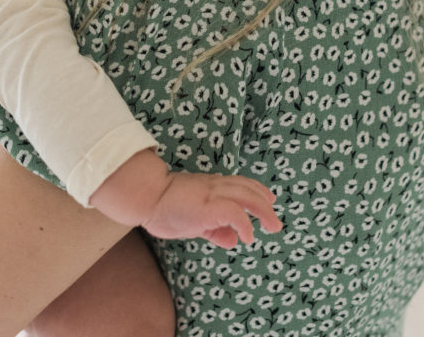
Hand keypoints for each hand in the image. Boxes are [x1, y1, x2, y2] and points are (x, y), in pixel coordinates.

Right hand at [141, 170, 281, 248]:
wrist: (147, 196)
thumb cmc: (165, 207)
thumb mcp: (195, 222)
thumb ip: (214, 229)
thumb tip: (233, 239)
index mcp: (210, 186)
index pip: (239, 184)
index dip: (256, 191)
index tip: (269, 199)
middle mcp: (215, 186)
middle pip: (247, 189)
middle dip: (265, 204)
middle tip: (276, 222)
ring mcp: (212, 194)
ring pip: (245, 196)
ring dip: (263, 211)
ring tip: (272, 226)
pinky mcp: (208, 206)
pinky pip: (234, 212)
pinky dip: (245, 223)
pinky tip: (249, 236)